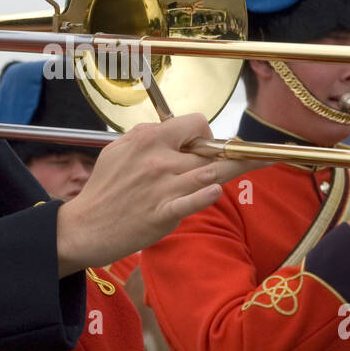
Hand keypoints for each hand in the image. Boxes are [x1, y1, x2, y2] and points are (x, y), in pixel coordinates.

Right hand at [55, 114, 261, 274]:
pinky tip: (214, 189)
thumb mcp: (118, 151)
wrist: (85, 226)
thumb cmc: (104, 190)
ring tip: (264, 160)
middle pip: (212, 149)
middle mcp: (159, 159)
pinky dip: (205, 194)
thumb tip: (172, 131)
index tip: (208, 146)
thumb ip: (146, 138)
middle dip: (235, 151)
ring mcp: (162, 187)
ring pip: (211, 171)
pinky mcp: (162, 213)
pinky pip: (192, 200)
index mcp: (148, 139)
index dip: (206, 133)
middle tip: (263, 153)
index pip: (195, 124)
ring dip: (238, 168)